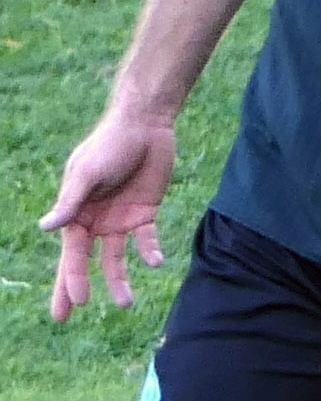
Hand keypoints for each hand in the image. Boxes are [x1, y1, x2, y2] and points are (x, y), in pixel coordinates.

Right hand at [39, 111, 175, 322]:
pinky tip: (156, 262)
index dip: (70, 279)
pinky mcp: (145, 212)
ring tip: (126, 303)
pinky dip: (150, 252)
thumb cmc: (110, 144)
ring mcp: (121, 218)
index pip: (71, 253)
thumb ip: (70, 202)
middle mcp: (96, 219)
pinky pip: (146, 239)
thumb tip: (45, 228)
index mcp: (77, 211)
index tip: (72, 306)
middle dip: (78, 288)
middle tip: (69, 317)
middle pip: (86, 261)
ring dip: (119, 279)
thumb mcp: (88, 172)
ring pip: (117, 257)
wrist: (146, 123)